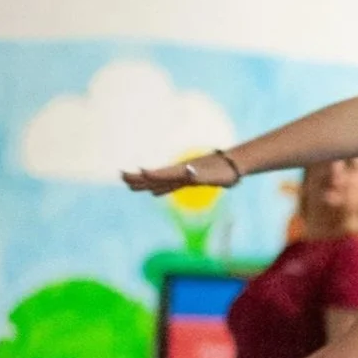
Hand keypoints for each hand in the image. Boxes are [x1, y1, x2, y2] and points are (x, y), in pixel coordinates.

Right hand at [123, 150, 240, 193]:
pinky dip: (161, 188)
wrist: (236, 165)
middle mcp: (180, 172)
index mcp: (183, 171)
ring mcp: (184, 176)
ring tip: (130, 185)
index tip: (132, 173)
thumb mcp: (211, 175)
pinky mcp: (190, 180)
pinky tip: (154, 192)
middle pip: (156, 177)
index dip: (148, 175)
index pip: (161, 174)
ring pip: (160, 181)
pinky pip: (171, 186)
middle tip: (121, 177)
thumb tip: (185, 173)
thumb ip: (196, 175)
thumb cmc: (224, 171)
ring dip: (145, 183)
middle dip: (138, 178)